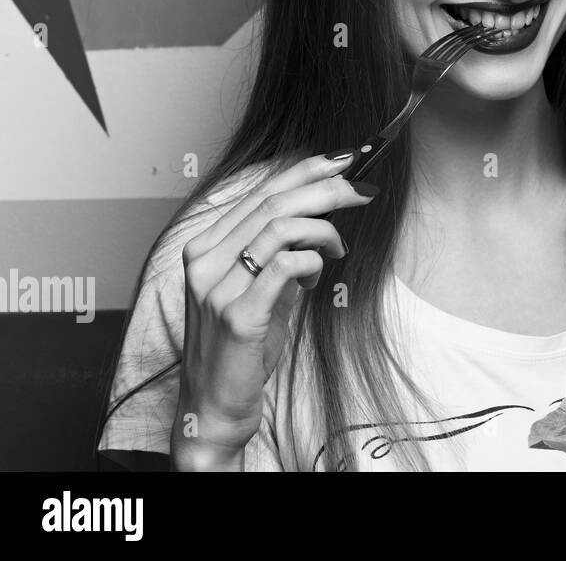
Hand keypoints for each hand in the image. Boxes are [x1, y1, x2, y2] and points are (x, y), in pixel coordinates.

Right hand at [171, 151, 376, 468]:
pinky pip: (286, 266)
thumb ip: (275, 249)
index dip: (305, 170)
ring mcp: (216, 287)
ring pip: (280, 226)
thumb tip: (320, 210)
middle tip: (362, 190)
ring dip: (324, 230)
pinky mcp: (237, 314)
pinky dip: (313, 263)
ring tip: (339, 246)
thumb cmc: (241, 345)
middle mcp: (204, 260)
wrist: (215, 404)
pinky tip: (317, 279)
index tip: (344, 160)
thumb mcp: (256, 286)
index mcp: (204, 246)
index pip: (259, 190)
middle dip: (327, 188)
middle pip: (273, 201)